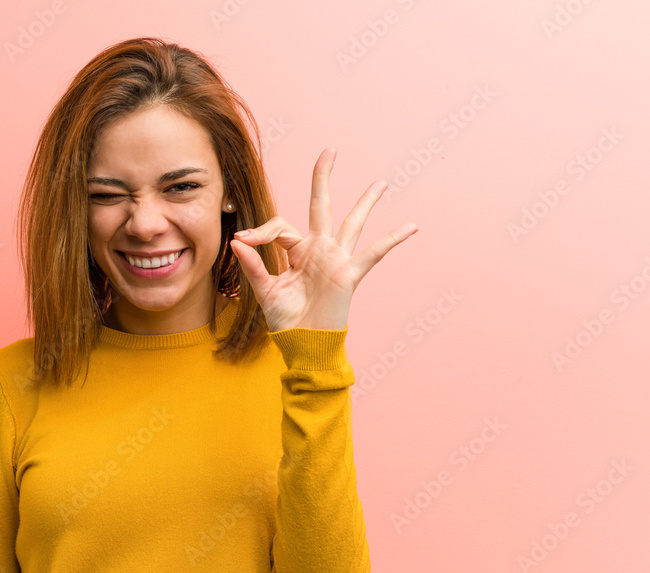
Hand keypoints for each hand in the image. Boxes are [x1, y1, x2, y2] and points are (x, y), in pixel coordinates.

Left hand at [229, 147, 417, 332]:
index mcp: (296, 251)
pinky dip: (392, 240)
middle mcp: (318, 249)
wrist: (303, 344)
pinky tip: (412, 226)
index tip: (244, 241)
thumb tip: (238, 241)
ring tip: (381, 182)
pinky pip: (374, 254)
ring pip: (352, 223)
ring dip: (366, 201)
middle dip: (324, 178)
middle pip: (322, 206)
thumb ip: (253, 266)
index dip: (261, 231)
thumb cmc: (286, 320)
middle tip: (330, 150)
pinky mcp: (349, 275)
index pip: (280, 227)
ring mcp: (336, 260)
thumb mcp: (265, 291)